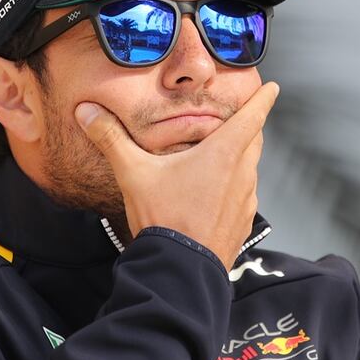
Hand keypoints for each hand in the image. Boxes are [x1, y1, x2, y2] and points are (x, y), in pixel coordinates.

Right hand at [76, 82, 278, 269]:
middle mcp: (242, 174)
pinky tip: (211, 195)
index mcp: (224, 154)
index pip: (253, 116)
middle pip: (254, 141)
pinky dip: (233, 187)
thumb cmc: (164, 219)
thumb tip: (87, 112)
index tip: (272, 88)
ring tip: (217, 158)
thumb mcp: (133, 174)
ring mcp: (245, 201)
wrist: (182, 271)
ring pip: (249, 169)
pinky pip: (243, 196)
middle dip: (249, 127)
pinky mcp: (242, 222)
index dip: (263, 99)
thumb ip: (111, 139)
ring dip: (239, 160)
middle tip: (237, 119)